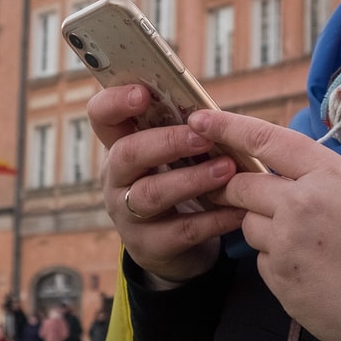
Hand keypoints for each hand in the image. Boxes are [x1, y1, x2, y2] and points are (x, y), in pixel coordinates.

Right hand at [90, 85, 245, 283]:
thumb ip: (184, 131)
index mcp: (120, 146)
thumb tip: (214, 113)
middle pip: (127, 154)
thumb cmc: (177, 183)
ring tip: (227, 169)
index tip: (143, 93)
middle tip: (203, 137)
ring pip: (152, 194)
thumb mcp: (172, 156)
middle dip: (166, 142)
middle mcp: (116, 180)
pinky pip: (182, 231)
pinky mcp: (149, 246)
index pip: (101, 116)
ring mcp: (127, 215)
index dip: (116, 101)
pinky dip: (214, 219)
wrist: (173, 247)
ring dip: (191, 180)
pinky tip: (239, 210)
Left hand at [191, 109, 340, 340]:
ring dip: (265, 231)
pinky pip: (262, 262)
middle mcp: (300, 202)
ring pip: (249, 226)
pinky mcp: (279, 278)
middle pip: (242, 186)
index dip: (227, 127)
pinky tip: (311, 273)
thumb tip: (281, 177)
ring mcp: (286, 242)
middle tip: (243, 197)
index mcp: (328, 173)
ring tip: (308, 247)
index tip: (200, 119)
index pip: (265, 139)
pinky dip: (278, 264)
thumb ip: (317, 180)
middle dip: (237, 190)